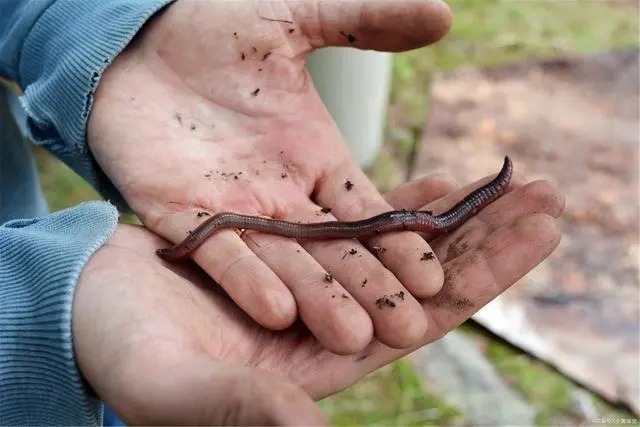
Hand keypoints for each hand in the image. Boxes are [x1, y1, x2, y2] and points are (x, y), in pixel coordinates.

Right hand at [72, 172, 563, 424]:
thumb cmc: (128, 358)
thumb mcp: (186, 390)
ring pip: (398, 251)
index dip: (484, 279)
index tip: (535, 235)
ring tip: (504, 180)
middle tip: (546, 196)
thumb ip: (249, 410)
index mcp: (320, 363)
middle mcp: (330, 324)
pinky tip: (428, 186)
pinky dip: (394, 206)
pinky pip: (356, 227)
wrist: (94, 312)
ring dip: (451, 216)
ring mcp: (315, 287)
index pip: (425, 322)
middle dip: (489, 240)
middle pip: (429, 282)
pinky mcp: (291, 254)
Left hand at [87, 0, 452, 352]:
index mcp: (317, 158)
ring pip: (285, 263)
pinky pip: (220, 254)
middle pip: (336, 250)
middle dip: (372, 287)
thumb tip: (445, 17)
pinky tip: (276, 311)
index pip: (369, 210)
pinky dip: (247, 280)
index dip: (400, 243)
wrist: (134, 41)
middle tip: (408, 327)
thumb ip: (366, 22)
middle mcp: (284, 194)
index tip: (433, 277)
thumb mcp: (295, 18)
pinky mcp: (183, 218)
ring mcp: (236, 210)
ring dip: (317, 299)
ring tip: (351, 338)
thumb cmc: (213, 28)